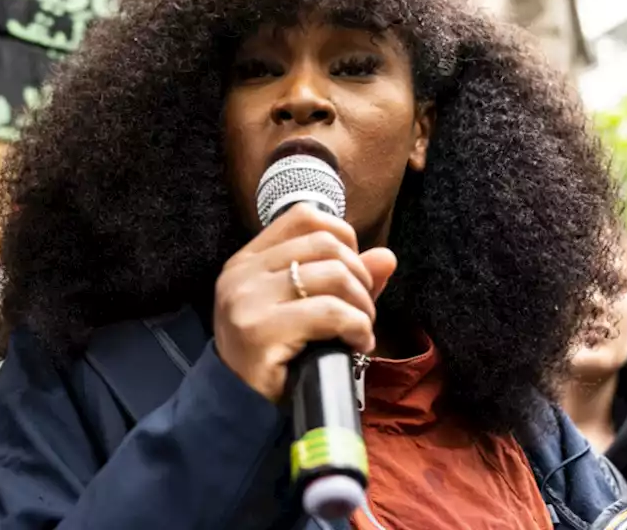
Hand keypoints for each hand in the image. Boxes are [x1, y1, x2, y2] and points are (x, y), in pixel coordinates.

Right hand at [214, 203, 396, 402]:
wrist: (239, 408)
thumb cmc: (276, 358)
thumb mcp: (305, 310)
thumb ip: (343, 280)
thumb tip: (387, 256)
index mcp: (248, 261)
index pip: (303, 216)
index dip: (342, 236)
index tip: (354, 272)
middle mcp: (242, 274)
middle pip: (325, 244)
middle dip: (360, 276)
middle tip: (363, 311)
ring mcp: (246, 300)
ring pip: (333, 275)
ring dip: (362, 305)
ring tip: (361, 330)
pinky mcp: (259, 331)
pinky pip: (330, 313)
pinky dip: (357, 327)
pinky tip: (357, 344)